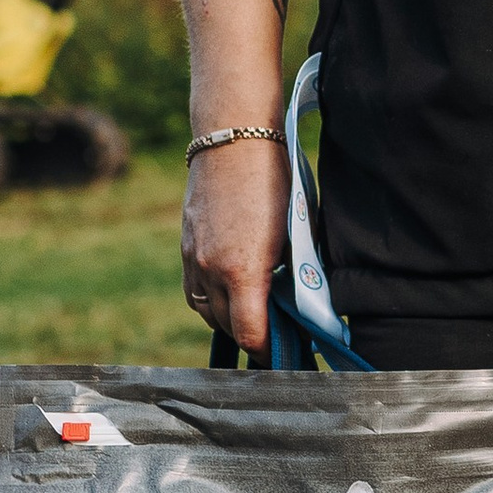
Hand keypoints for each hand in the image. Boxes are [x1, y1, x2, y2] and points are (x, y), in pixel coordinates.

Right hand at [181, 136, 291, 354]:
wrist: (234, 139)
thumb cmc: (274, 182)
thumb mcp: (296, 232)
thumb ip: (296, 274)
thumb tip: (307, 306)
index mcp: (242, 271)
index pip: (251, 334)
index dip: (268, 350)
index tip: (285, 353)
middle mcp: (210, 270)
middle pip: (228, 327)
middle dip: (253, 337)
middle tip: (279, 338)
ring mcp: (192, 259)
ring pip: (206, 312)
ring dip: (229, 321)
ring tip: (256, 316)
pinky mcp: (185, 247)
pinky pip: (194, 292)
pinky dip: (211, 301)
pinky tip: (230, 295)